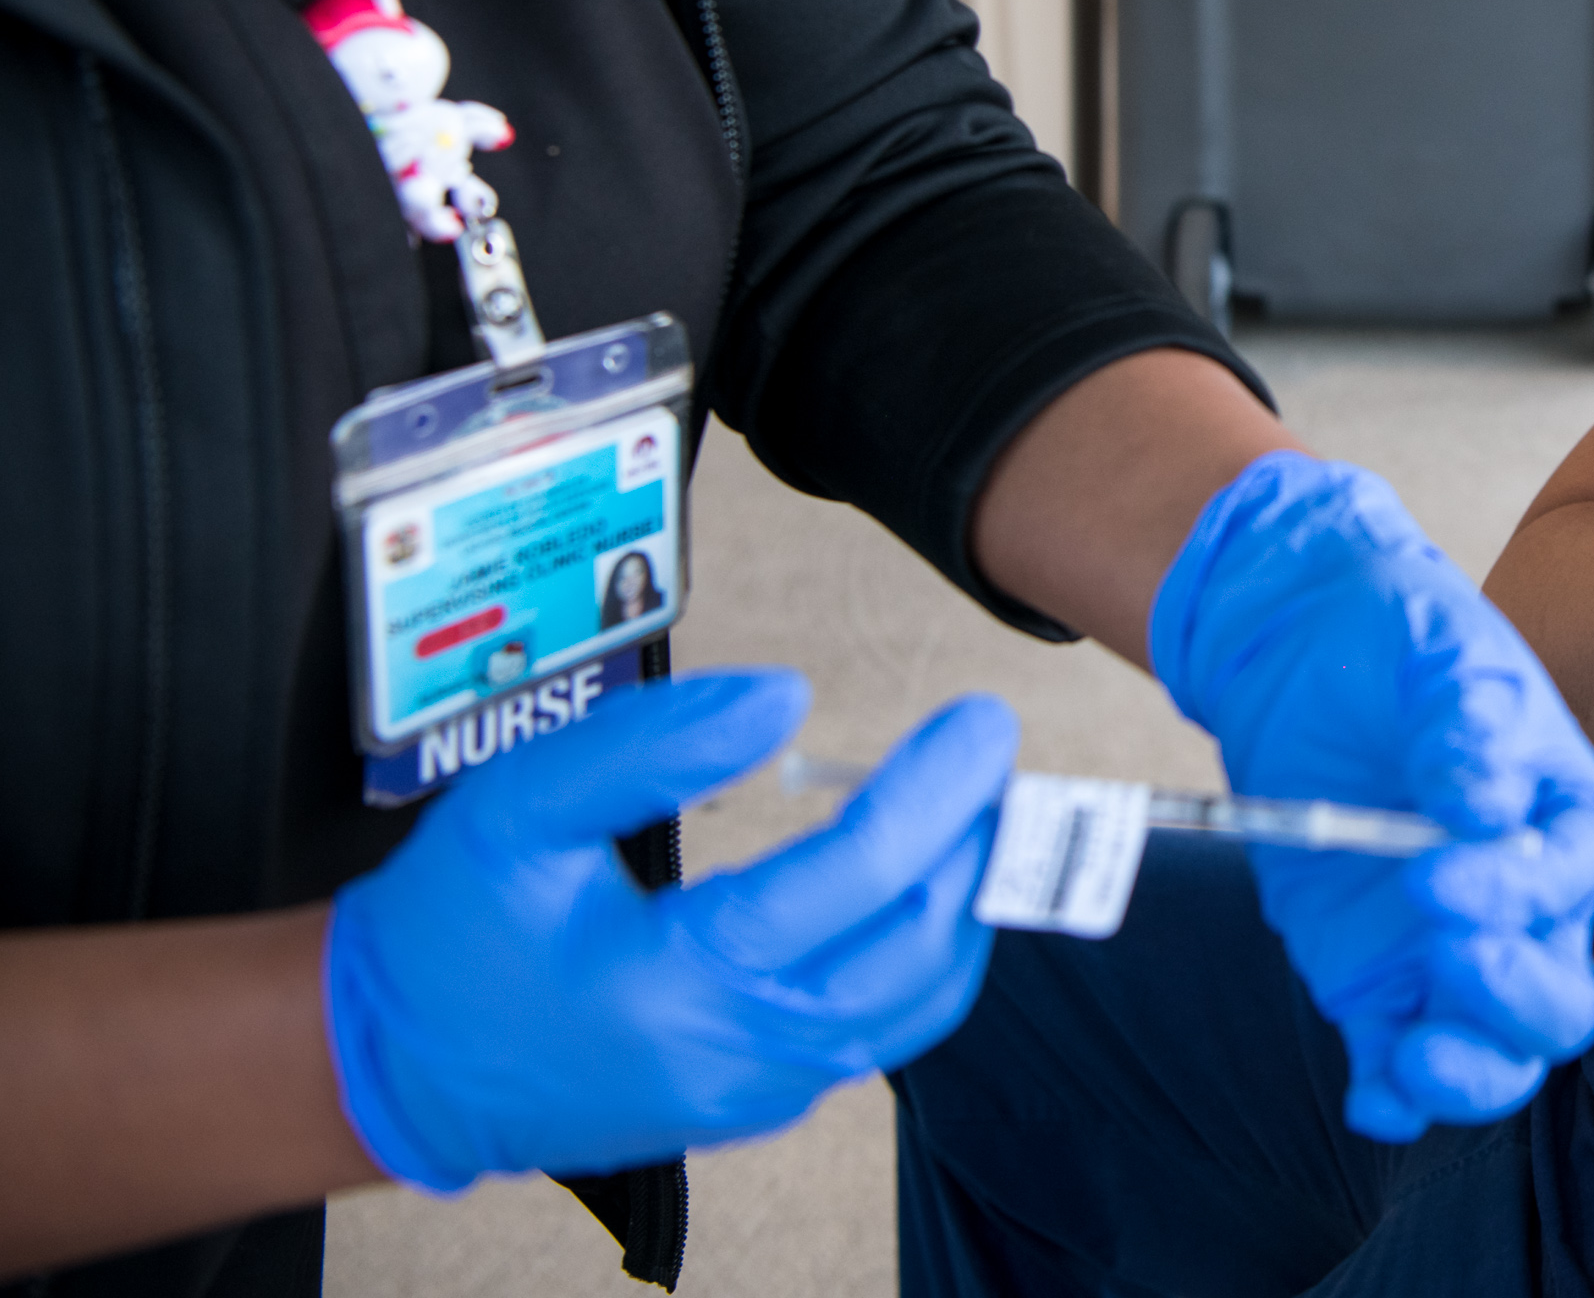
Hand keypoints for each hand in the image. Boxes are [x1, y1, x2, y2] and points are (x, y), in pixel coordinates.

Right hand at [324, 672, 1012, 1191]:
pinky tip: (920, 887)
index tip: (978, 724)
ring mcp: (748, 1092)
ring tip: (977, 812)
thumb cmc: (448, 931)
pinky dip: (921, 959)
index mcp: (673, 980)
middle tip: (991, 758)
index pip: (853, 880)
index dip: (933, 791)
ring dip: (964, 907)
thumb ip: (654, 744)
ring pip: (912, 1007)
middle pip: (912, 950)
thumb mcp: (521, 805)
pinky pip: (875, 1037)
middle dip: (974, 845)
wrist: (391, 1061)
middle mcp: (729, 1054)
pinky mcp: (751, 1102)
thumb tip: (784, 700)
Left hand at [1149, 453, 1593, 1141]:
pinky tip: (1370, 1094)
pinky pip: (1399, 1061)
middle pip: (1557, 993)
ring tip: (1413, 1056)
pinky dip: (1393, 1095)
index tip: (1436, 874)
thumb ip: (1464, 718)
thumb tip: (1486, 798)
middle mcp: (1518, 897)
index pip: (1567, 875)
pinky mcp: (1374, 980)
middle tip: (1446, 952)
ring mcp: (1446, 949)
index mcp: (1557, 813)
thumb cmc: (1390, 638)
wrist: (1299, 648)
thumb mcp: (1432, 651)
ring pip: (1495, 1048)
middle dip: (1512, 996)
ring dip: (1468, 1070)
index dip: (1516, 890)